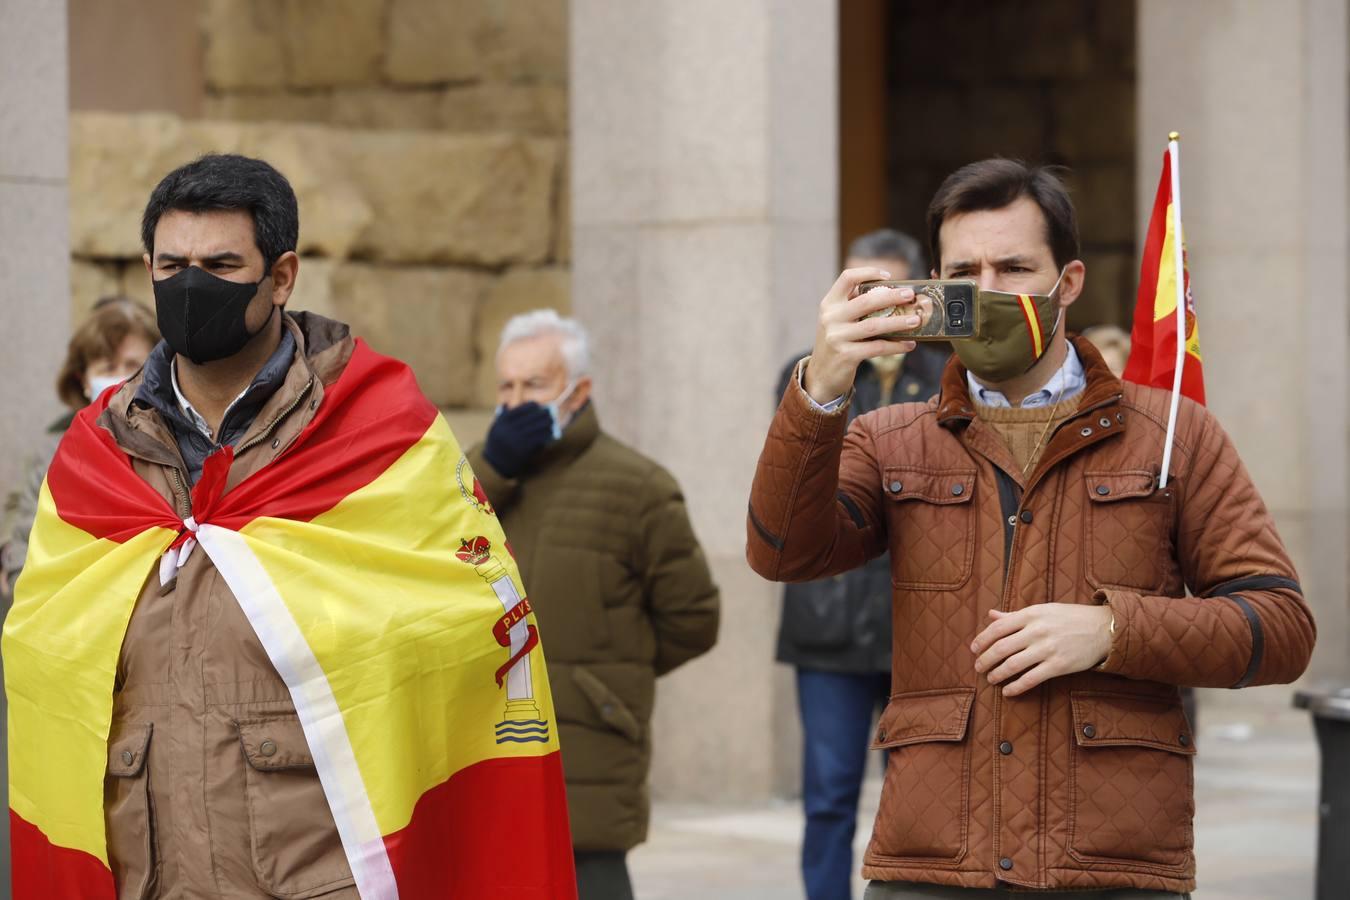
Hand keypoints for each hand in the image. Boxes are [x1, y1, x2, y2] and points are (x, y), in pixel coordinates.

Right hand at [483, 403, 553, 477]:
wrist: (494, 465)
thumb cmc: (498, 442)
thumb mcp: (496, 427)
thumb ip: (505, 414)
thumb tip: (522, 405)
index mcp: (502, 423)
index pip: (519, 410)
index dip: (530, 406)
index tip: (537, 405)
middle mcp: (508, 430)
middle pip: (530, 418)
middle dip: (542, 414)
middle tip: (550, 412)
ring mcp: (516, 441)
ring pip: (536, 429)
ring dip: (546, 424)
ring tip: (552, 422)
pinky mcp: (524, 451)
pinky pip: (538, 440)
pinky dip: (545, 435)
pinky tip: (550, 433)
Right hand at [803, 268, 929, 403]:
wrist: (821, 374)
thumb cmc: (837, 342)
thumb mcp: (838, 320)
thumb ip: (855, 305)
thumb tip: (893, 293)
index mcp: (829, 304)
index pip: (847, 278)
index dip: (868, 272)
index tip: (888, 276)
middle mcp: (831, 318)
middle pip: (866, 301)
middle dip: (892, 296)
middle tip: (910, 295)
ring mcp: (837, 337)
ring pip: (874, 325)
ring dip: (899, 322)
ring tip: (916, 321)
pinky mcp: (846, 355)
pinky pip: (877, 347)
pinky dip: (896, 346)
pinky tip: (909, 345)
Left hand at [971, 604, 1112, 697]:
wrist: (1102, 629)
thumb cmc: (1070, 618)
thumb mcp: (1042, 610)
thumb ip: (1014, 615)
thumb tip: (991, 615)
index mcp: (1031, 614)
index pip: (997, 628)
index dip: (981, 640)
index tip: (973, 650)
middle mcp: (1037, 631)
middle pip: (1001, 648)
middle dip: (985, 660)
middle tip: (978, 668)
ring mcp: (1048, 649)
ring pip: (1013, 665)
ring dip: (997, 674)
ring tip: (991, 679)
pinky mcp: (1059, 665)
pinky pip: (1031, 679)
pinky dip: (1016, 687)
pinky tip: (1008, 691)